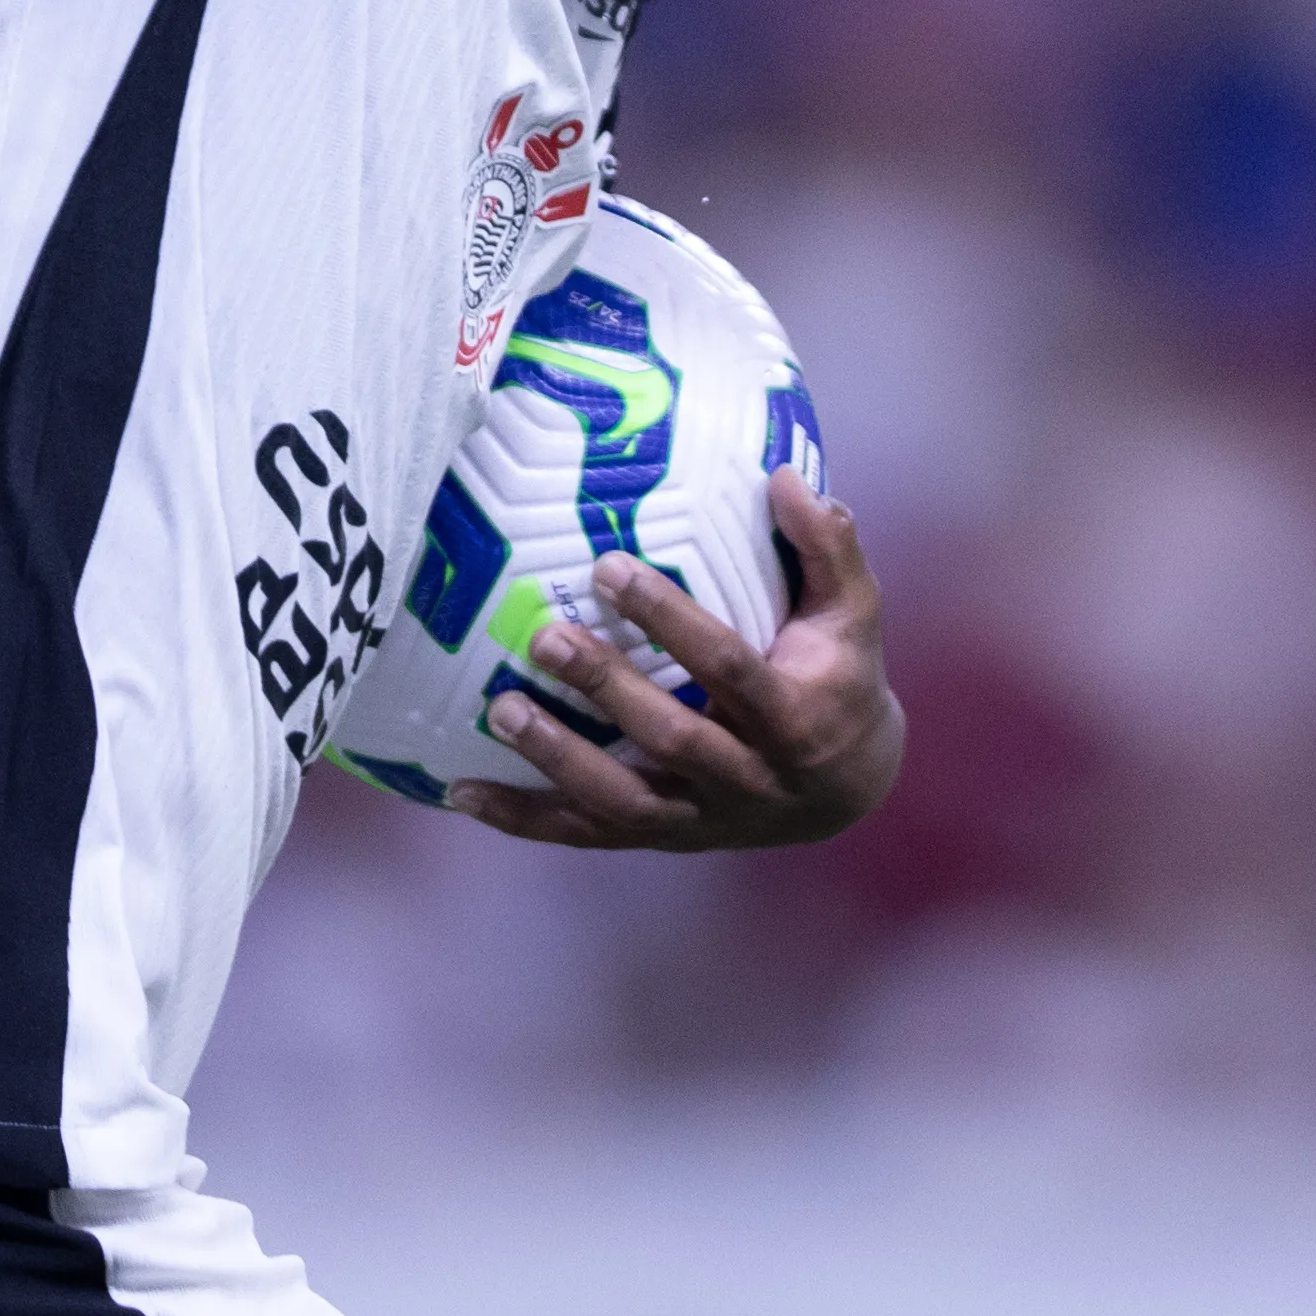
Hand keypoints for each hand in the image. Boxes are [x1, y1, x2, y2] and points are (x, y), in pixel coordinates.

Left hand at [444, 468, 905, 853]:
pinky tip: (461, 791)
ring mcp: (703, 818)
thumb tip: (785, 476)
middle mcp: (749, 779)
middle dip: (606, 688)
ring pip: (624, 802)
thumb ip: (829, 547)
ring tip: (501, 711)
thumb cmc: (841, 678)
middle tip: (544, 635)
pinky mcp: (665, 839)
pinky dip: (525, 819)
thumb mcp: (854, 614)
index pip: (729, 668)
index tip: (609, 568)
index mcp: (795, 719)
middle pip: (672, 739)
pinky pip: (588, 835)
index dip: (670, 620)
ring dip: (559, 760)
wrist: (847, 790)